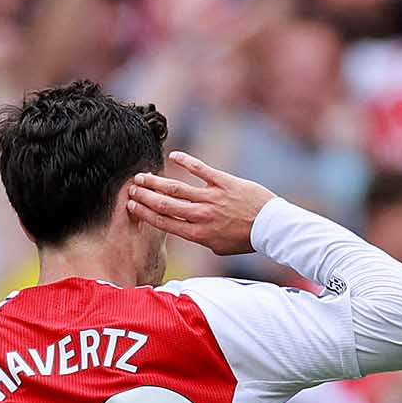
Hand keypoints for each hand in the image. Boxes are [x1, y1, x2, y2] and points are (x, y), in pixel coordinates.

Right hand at [127, 152, 276, 255]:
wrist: (270, 227)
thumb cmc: (245, 239)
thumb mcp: (219, 247)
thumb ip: (201, 238)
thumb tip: (188, 230)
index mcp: (198, 234)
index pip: (165, 223)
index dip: (146, 213)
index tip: (132, 205)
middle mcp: (201, 216)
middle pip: (166, 205)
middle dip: (145, 196)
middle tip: (131, 188)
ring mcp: (212, 198)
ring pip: (177, 188)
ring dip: (157, 181)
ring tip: (143, 176)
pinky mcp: (224, 182)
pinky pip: (201, 170)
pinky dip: (186, 161)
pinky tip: (174, 156)